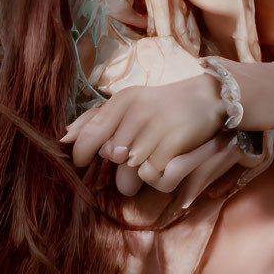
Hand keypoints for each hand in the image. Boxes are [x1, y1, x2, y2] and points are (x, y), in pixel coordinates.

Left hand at [61, 74, 227, 193]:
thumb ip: (97, 119)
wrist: (208, 98)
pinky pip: (153, 174)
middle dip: (120, 163)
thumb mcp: (129, 104)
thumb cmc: (161, 105)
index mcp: (123, 100)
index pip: (90, 133)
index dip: (82, 153)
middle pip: (112, 156)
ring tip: (155, 155)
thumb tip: (64, 137)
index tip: (83, 163)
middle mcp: (136, 111)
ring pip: (132, 169)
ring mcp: (156, 127)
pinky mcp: (173, 143)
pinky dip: (159, 175)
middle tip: (136, 153)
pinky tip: (168, 161)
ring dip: (142, 170)